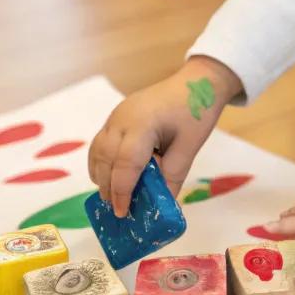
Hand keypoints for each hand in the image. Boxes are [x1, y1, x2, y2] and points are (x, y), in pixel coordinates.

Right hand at [88, 57, 242, 216]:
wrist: (196, 82)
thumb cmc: (196, 112)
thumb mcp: (190, 147)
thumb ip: (172, 176)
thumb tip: (160, 204)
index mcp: (143, 124)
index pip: (125, 163)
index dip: (122, 191)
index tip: (123, 213)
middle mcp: (122, 119)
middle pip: (106, 159)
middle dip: (109, 187)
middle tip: (119, 210)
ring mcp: (116, 116)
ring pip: (98, 151)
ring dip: (102, 175)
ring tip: (113, 196)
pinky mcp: (116, 116)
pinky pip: (100, 143)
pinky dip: (101, 162)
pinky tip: (111, 177)